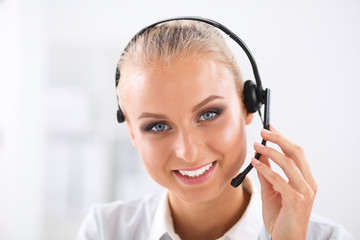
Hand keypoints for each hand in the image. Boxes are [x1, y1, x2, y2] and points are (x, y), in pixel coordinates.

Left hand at [251, 125, 317, 239]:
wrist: (286, 239)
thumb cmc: (280, 216)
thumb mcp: (271, 190)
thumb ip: (267, 172)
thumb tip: (261, 153)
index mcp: (305, 179)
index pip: (296, 152)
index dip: (283, 138)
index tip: (270, 127)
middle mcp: (308, 183)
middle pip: (296, 153)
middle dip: (279, 139)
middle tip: (264, 131)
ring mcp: (304, 192)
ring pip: (289, 163)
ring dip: (270, 151)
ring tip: (257, 145)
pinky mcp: (296, 201)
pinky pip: (279, 180)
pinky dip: (266, 169)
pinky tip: (255, 163)